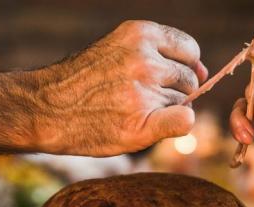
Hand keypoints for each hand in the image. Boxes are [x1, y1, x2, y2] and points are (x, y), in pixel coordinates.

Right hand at [30, 20, 207, 156]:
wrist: (48, 110)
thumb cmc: (86, 82)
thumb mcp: (119, 49)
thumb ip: (160, 55)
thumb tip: (204, 70)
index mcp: (140, 34)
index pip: (189, 50)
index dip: (185, 67)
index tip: (166, 78)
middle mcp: (145, 60)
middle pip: (190, 79)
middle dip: (174, 91)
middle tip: (140, 99)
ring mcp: (144, 91)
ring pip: (184, 102)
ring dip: (167, 109)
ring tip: (132, 111)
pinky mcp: (142, 122)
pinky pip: (185, 121)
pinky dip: (179, 124)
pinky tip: (154, 126)